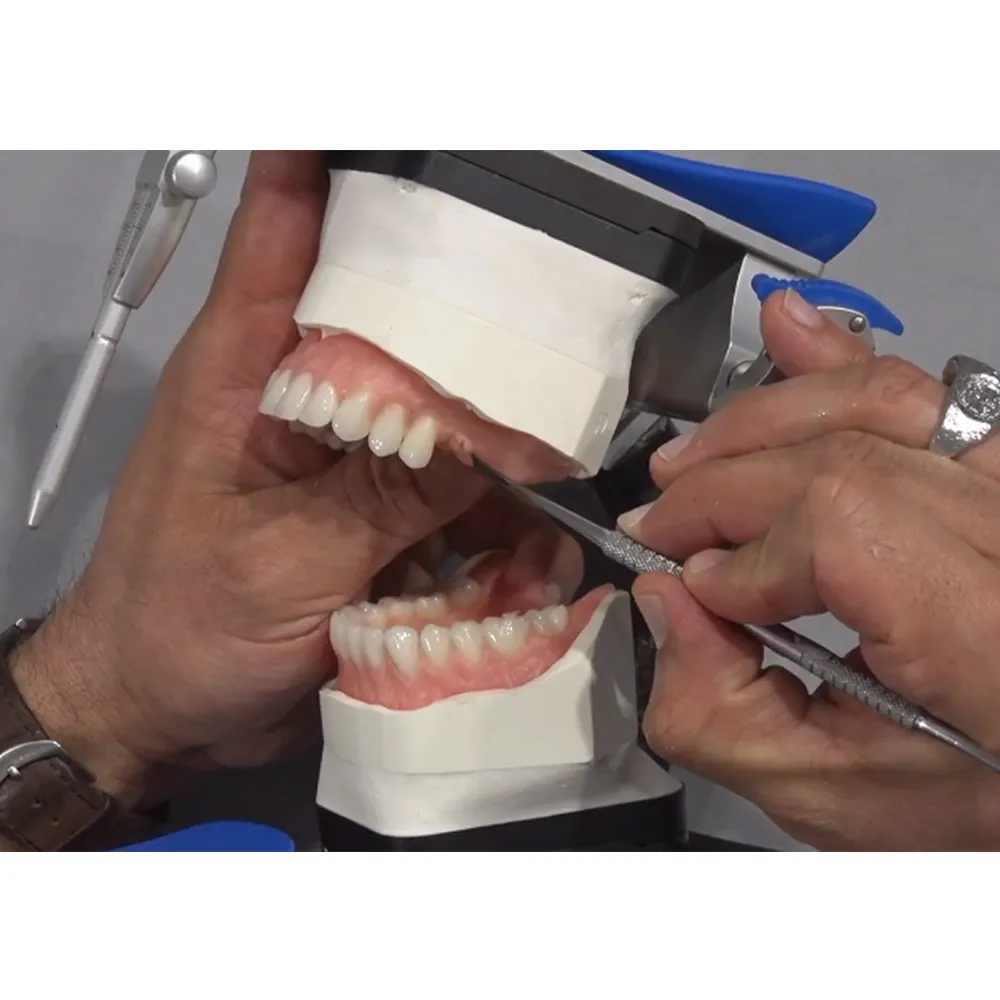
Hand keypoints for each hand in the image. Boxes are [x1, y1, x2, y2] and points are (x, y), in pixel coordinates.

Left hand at [11, 152, 572, 806]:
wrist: (160, 715)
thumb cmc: (170, 629)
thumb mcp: (278, 559)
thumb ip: (382, 498)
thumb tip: (484, 442)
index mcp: (243, 371)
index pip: (283, 229)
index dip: (337, 165)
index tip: (409, 135)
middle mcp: (301, 402)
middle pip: (398, 328)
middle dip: (471, 338)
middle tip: (545, 348)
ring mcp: (345, 463)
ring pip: (440, 424)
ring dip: (498, 464)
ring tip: (549, 495)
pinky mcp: (374, 519)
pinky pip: (452, 504)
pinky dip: (493, 530)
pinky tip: (526, 556)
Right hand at [623, 289, 999, 849]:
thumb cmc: (971, 811)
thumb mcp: (835, 800)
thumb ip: (723, 714)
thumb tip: (665, 600)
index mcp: (989, 636)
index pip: (846, 528)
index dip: (746, 552)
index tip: (694, 589)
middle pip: (844, 460)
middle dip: (723, 490)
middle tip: (664, 530)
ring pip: (882, 402)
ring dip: (761, 421)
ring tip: (690, 463)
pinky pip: (930, 392)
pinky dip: (844, 362)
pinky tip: (787, 332)